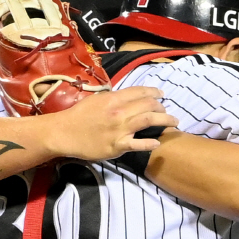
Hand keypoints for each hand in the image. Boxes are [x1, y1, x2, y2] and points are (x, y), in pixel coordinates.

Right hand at [38, 87, 178, 161]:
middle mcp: (119, 112)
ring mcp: (119, 129)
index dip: (154, 92)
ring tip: (173, 122)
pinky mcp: (117, 146)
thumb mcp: (97, 100)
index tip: (162, 95)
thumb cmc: (79, 116)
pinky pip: (138, 144)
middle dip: (162, 107)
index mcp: (113, 99)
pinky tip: (157, 143)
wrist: (64, 133)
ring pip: (148, 120)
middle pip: (148, 105)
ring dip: (164, 120)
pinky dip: (149, 143)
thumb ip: (114, 98)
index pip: (140, 92)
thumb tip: (128, 98)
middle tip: (167, 111)